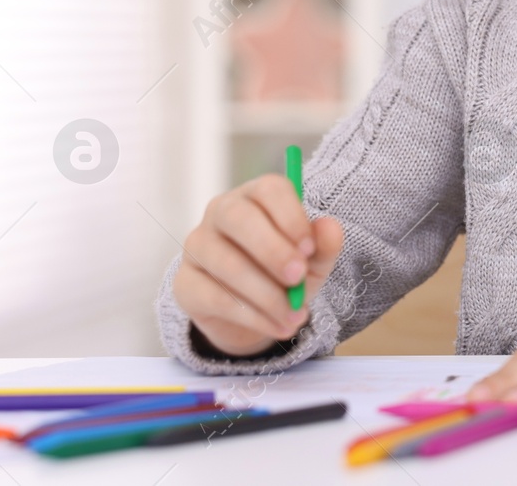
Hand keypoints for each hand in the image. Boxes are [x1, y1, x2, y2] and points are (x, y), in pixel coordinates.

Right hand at [172, 175, 343, 357]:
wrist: (255, 312)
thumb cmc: (286, 272)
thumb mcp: (313, 261)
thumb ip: (324, 244)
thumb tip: (330, 226)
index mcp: (256, 196)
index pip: (268, 190)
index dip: (290, 216)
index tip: (309, 248)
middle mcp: (221, 212)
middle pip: (237, 217)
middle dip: (272, 250)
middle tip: (298, 277)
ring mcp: (197, 245)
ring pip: (226, 263)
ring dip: (266, 294)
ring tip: (296, 315)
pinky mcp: (185, 283)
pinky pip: (215, 297)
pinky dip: (252, 316)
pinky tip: (278, 326)